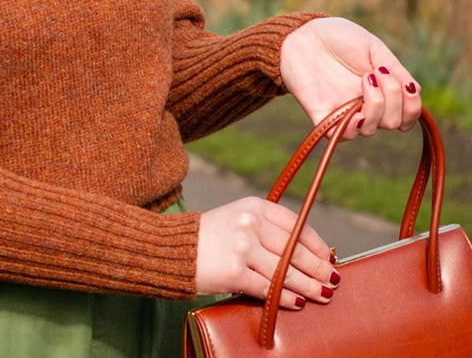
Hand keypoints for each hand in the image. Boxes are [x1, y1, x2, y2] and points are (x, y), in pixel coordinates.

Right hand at [195, 197, 338, 307]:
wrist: (175, 249)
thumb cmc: (211, 237)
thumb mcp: (238, 218)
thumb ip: (266, 229)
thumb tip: (303, 251)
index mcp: (254, 206)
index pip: (296, 225)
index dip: (316, 244)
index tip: (328, 257)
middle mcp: (250, 223)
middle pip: (295, 249)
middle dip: (318, 268)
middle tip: (332, 280)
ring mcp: (243, 247)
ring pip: (286, 271)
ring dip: (309, 286)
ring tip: (323, 295)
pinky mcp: (234, 272)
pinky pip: (268, 288)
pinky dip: (286, 298)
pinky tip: (297, 302)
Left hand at [279, 17, 421, 136]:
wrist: (303, 33)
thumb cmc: (338, 37)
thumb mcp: (372, 47)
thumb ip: (394, 69)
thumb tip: (414, 91)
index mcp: (382, 89)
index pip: (407, 114)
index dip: (412, 107)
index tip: (403, 83)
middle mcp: (366, 104)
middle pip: (394, 122)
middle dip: (394, 99)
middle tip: (376, 73)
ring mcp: (345, 111)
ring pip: (371, 129)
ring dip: (377, 106)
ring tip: (365, 79)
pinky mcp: (323, 116)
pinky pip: (342, 135)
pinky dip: (354, 126)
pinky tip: (355, 108)